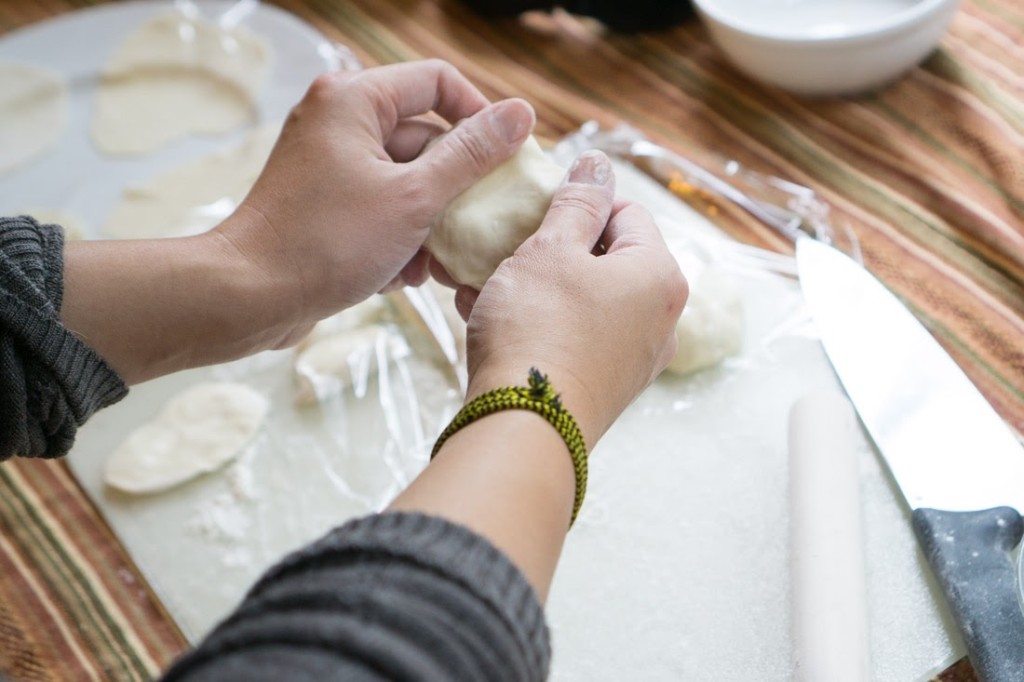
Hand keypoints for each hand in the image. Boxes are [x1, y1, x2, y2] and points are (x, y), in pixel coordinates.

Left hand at [60, 61, 534, 384]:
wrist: (250, 296)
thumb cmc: (328, 242)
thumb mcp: (415, 198)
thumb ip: (472, 155)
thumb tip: (520, 115)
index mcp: (355, 98)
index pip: (439, 82)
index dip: (480, 117)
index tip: (504, 162)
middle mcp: (338, 119)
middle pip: (425, 137)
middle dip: (451, 191)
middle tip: (471, 231)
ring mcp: (329, 160)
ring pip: (406, 180)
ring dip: (427, 224)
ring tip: (429, 266)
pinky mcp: (324, 198)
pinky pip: (379, 204)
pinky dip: (396, 237)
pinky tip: (397, 275)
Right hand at [457, 151, 687, 445]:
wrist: (522, 429)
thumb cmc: (537, 328)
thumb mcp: (550, 250)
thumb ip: (576, 202)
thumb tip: (598, 164)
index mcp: (659, 275)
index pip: (626, 212)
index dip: (578, 203)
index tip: (535, 211)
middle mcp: (660, 319)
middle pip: (604, 259)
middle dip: (549, 248)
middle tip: (505, 248)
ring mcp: (633, 359)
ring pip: (581, 299)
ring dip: (533, 285)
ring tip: (482, 284)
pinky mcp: (604, 387)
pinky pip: (572, 337)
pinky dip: (536, 322)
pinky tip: (485, 318)